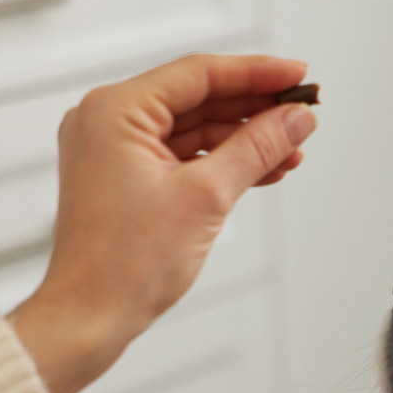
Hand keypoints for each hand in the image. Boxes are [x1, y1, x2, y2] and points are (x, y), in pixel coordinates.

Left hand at [7, 54, 316, 392]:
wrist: (90, 318)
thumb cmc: (123, 265)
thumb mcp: (206, 196)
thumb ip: (256, 148)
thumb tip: (294, 120)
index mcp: (115, 111)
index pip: (200, 74)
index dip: (257, 73)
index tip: (298, 77)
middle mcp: (109, 122)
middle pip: (199, 99)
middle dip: (255, 109)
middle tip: (303, 114)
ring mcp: (116, 152)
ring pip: (196, 130)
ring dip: (245, 140)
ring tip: (292, 149)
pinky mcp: (127, 180)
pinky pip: (185, 157)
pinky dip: (223, 163)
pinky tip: (265, 169)